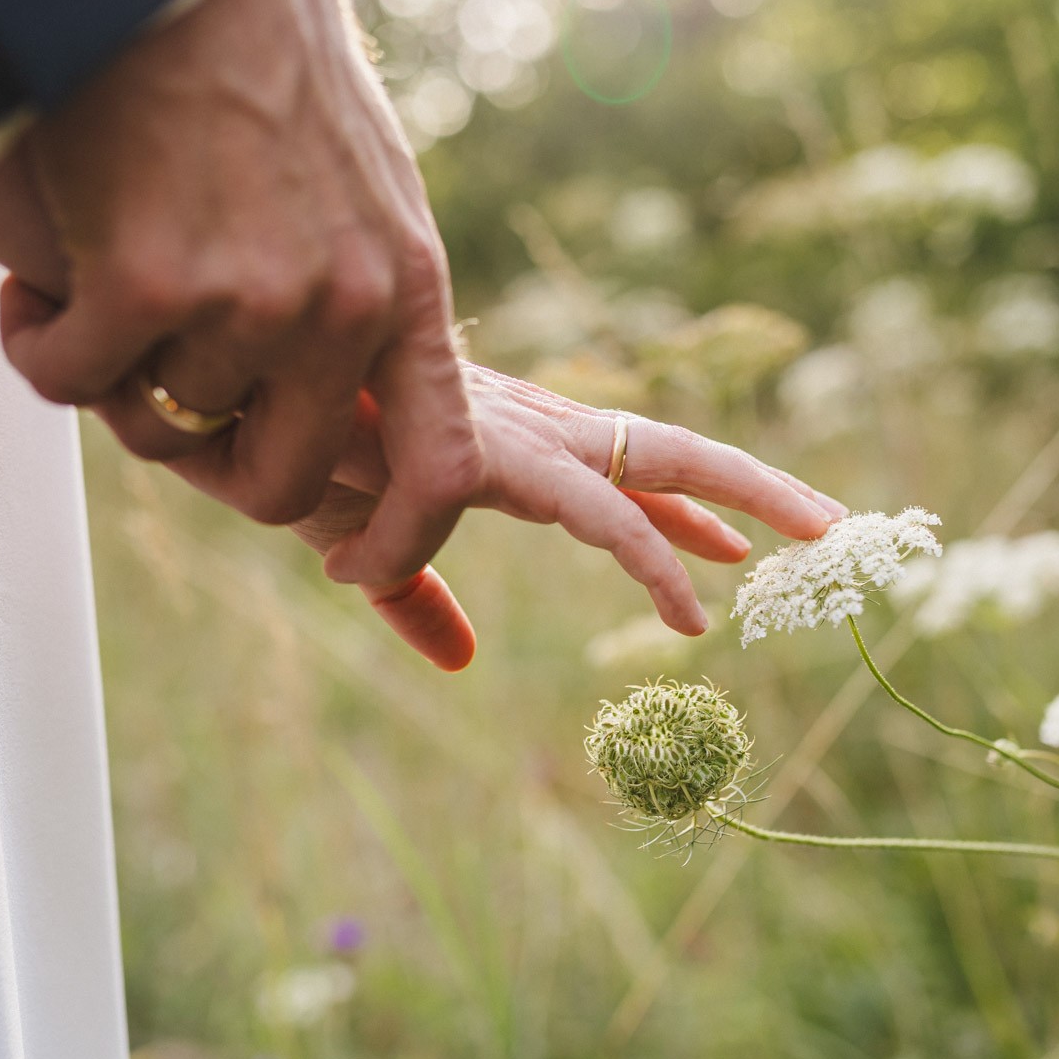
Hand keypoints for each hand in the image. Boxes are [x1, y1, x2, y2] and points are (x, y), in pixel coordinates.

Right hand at [0, 0, 480, 584]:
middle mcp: (347, 308)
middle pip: (276, 483)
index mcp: (411, 289)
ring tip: (101, 274)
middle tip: (157, 399)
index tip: (347, 565)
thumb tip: (333, 416)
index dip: (402, 544)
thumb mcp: (363, 194)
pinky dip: (37, 342)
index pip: (441, 470)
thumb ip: (364, 304)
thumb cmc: (264, 75)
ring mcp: (252, 302)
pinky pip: (70, 380)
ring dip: (113, 370)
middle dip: (207, 465)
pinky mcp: (148, 283)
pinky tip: (40, 281)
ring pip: (158, 423)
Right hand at [279, 364, 847, 670]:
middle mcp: (528, 426)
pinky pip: (598, 516)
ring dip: (753, 496)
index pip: (622, 465)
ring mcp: (518, 432)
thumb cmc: (280, 451)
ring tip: (828, 537)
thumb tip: (461, 659)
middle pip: (668, 447)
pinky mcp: (494, 455)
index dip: (686, 506)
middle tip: (835, 525)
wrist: (223, 400)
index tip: (737, 547)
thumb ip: (418, 598)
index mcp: (507, 436)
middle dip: (753, 486)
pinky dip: (650, 560)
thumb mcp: (359, 538)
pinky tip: (691, 614)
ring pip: (666, 457)